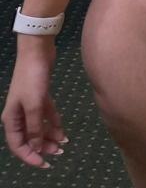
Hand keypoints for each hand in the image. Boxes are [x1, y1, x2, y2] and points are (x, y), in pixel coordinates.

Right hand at [2, 43, 67, 168]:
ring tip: (64, 143)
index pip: (17, 145)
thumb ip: (35, 128)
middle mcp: (19, 113)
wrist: (38, 50)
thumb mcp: (34, 105)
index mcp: (11, 118)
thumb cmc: (32, 78)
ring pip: (39, 126)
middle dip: (42, 147)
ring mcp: (30, 104)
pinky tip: (63, 130)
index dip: (30, 157)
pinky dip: (53, 122)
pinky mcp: (41, 95)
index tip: (44, 164)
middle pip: (29, 137)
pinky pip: (46, 114)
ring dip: (50, 136)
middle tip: (58, 153)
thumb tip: (35, 148)